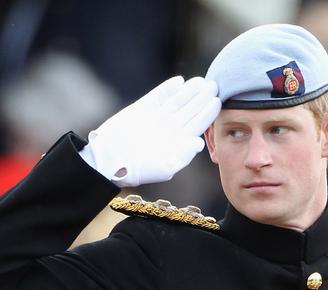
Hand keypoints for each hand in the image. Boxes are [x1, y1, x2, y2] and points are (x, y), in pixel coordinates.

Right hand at [85, 76, 219, 186]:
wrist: (110, 160)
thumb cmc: (138, 170)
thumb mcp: (165, 167)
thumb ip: (183, 155)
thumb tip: (199, 142)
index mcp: (177, 142)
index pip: (197, 124)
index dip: (207, 113)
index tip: (218, 101)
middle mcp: (168, 129)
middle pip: (189, 110)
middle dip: (201, 98)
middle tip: (214, 84)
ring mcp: (155, 118)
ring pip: (175, 101)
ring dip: (187, 91)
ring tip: (200, 81)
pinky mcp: (140, 109)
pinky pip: (157, 96)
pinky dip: (167, 89)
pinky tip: (179, 82)